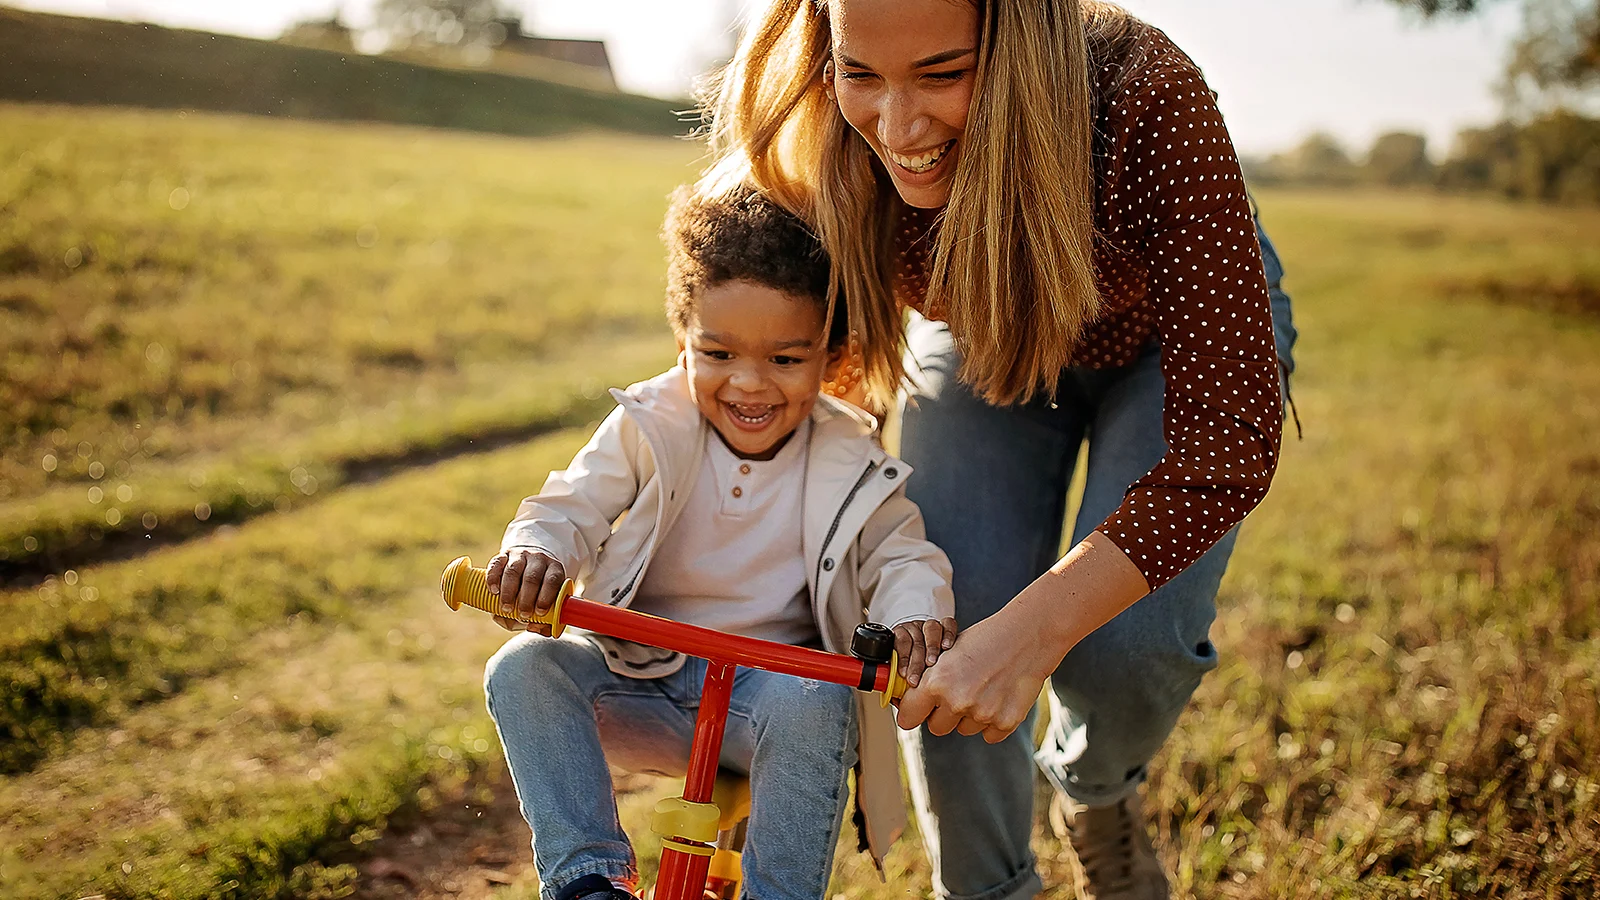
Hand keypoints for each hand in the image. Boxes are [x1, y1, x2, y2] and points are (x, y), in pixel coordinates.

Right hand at [485, 548, 565, 635]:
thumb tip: (535, 628)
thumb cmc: (540, 589)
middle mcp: (538, 559)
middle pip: (532, 577)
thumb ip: (545, 619)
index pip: (552, 580)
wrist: (530, 563)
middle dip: (527, 598)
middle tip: (523, 614)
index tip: (539, 613)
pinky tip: (494, 591)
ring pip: (513, 570)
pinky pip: (496, 564)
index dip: (546, 597)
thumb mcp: (548, 600)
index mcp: (554, 569)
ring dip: (509, 591)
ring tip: (506, 608)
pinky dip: (493, 578)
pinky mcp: (503, 555)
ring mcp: (520, 555)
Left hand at [893, 606, 1054, 741]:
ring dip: (969, 715)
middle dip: (942, 714)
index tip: (917, 709)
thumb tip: (912, 701)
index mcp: (937, 682)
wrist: (1028, 636)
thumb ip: (930, 680)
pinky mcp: (1005, 723)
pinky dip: (991, 721)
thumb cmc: (985, 639)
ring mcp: (982, 714)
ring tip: (984, 688)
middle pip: (936, 727)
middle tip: (958, 691)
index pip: (908, 717)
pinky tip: (999, 697)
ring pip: (963, 729)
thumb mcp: (948, 653)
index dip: (912, 711)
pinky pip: (988, 734)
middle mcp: (957, 702)